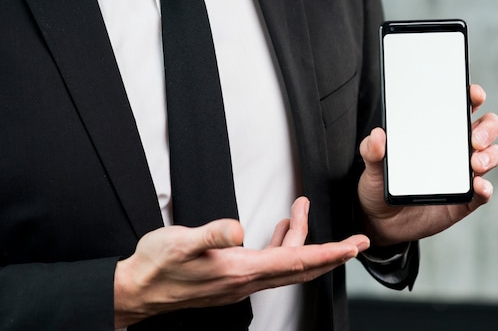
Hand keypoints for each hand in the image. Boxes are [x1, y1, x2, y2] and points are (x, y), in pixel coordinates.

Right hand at [113, 196, 368, 327]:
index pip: (297, 261)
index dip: (329, 253)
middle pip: (302, 268)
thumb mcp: (180, 243)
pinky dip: (282, 245)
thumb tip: (238, 228)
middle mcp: (247, 280)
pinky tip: (279, 229)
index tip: (353, 246)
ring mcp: (241, 282)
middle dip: (331, 253)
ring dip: (301, 240)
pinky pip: (270, 264)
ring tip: (301, 211)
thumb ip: (211, 235)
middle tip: (355, 241)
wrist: (139, 289)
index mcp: (241, 270)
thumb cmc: (157, 266)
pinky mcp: (233, 278)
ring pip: (286, 264)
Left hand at [358, 84, 497, 245]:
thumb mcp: (372, 166)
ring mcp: (463, 174)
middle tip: (474, 138)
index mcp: (436, 132)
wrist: (379, 221)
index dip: (472, 96)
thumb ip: (372, 150)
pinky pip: (483, 193)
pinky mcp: (464, 200)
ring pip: (492, 156)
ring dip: (490, 156)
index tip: (473, 94)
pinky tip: (478, 186)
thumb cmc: (379, 184)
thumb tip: (377, 134)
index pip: (461, 106)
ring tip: (475, 163)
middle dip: (488, 128)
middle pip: (487, 128)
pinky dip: (485, 188)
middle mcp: (455, 148)